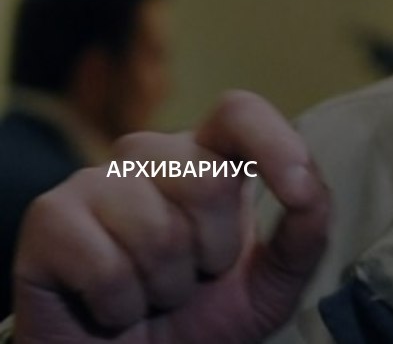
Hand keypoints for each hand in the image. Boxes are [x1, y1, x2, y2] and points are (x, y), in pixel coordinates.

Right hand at [12, 91, 330, 342]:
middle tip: (194, 277)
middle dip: (214, 251)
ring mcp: (96, 180)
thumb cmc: (203, 315)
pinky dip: (120, 305)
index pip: (238, 112)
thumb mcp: (272, 282)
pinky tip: (113, 305)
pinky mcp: (50, 217)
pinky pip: (106, 266)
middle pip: (208, 180)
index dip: (273, 142)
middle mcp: (151, 155)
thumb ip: (304, 232)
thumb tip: (308, 188)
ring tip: (153, 293)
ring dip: (166, 287)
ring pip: (158, 231)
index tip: (298, 190)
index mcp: (208, 156)